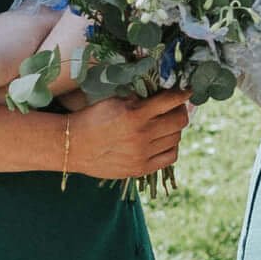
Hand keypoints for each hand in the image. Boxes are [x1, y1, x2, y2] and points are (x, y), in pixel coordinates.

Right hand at [70, 91, 189, 183]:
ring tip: (167, 123)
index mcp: (135, 114)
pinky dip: (171, 146)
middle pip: (179, 121)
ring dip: (175, 128)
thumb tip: (164, 92)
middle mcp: (142, 135)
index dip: (183, 93)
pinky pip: (170, 157)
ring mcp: (143, 154)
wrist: (73, 146)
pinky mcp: (141, 169)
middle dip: (180, 110)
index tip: (187, 90)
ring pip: (176, 138)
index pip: (171, 101)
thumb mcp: (115, 100)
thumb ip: (140, 97)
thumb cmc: (92, 118)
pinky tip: (164, 140)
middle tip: (176, 107)